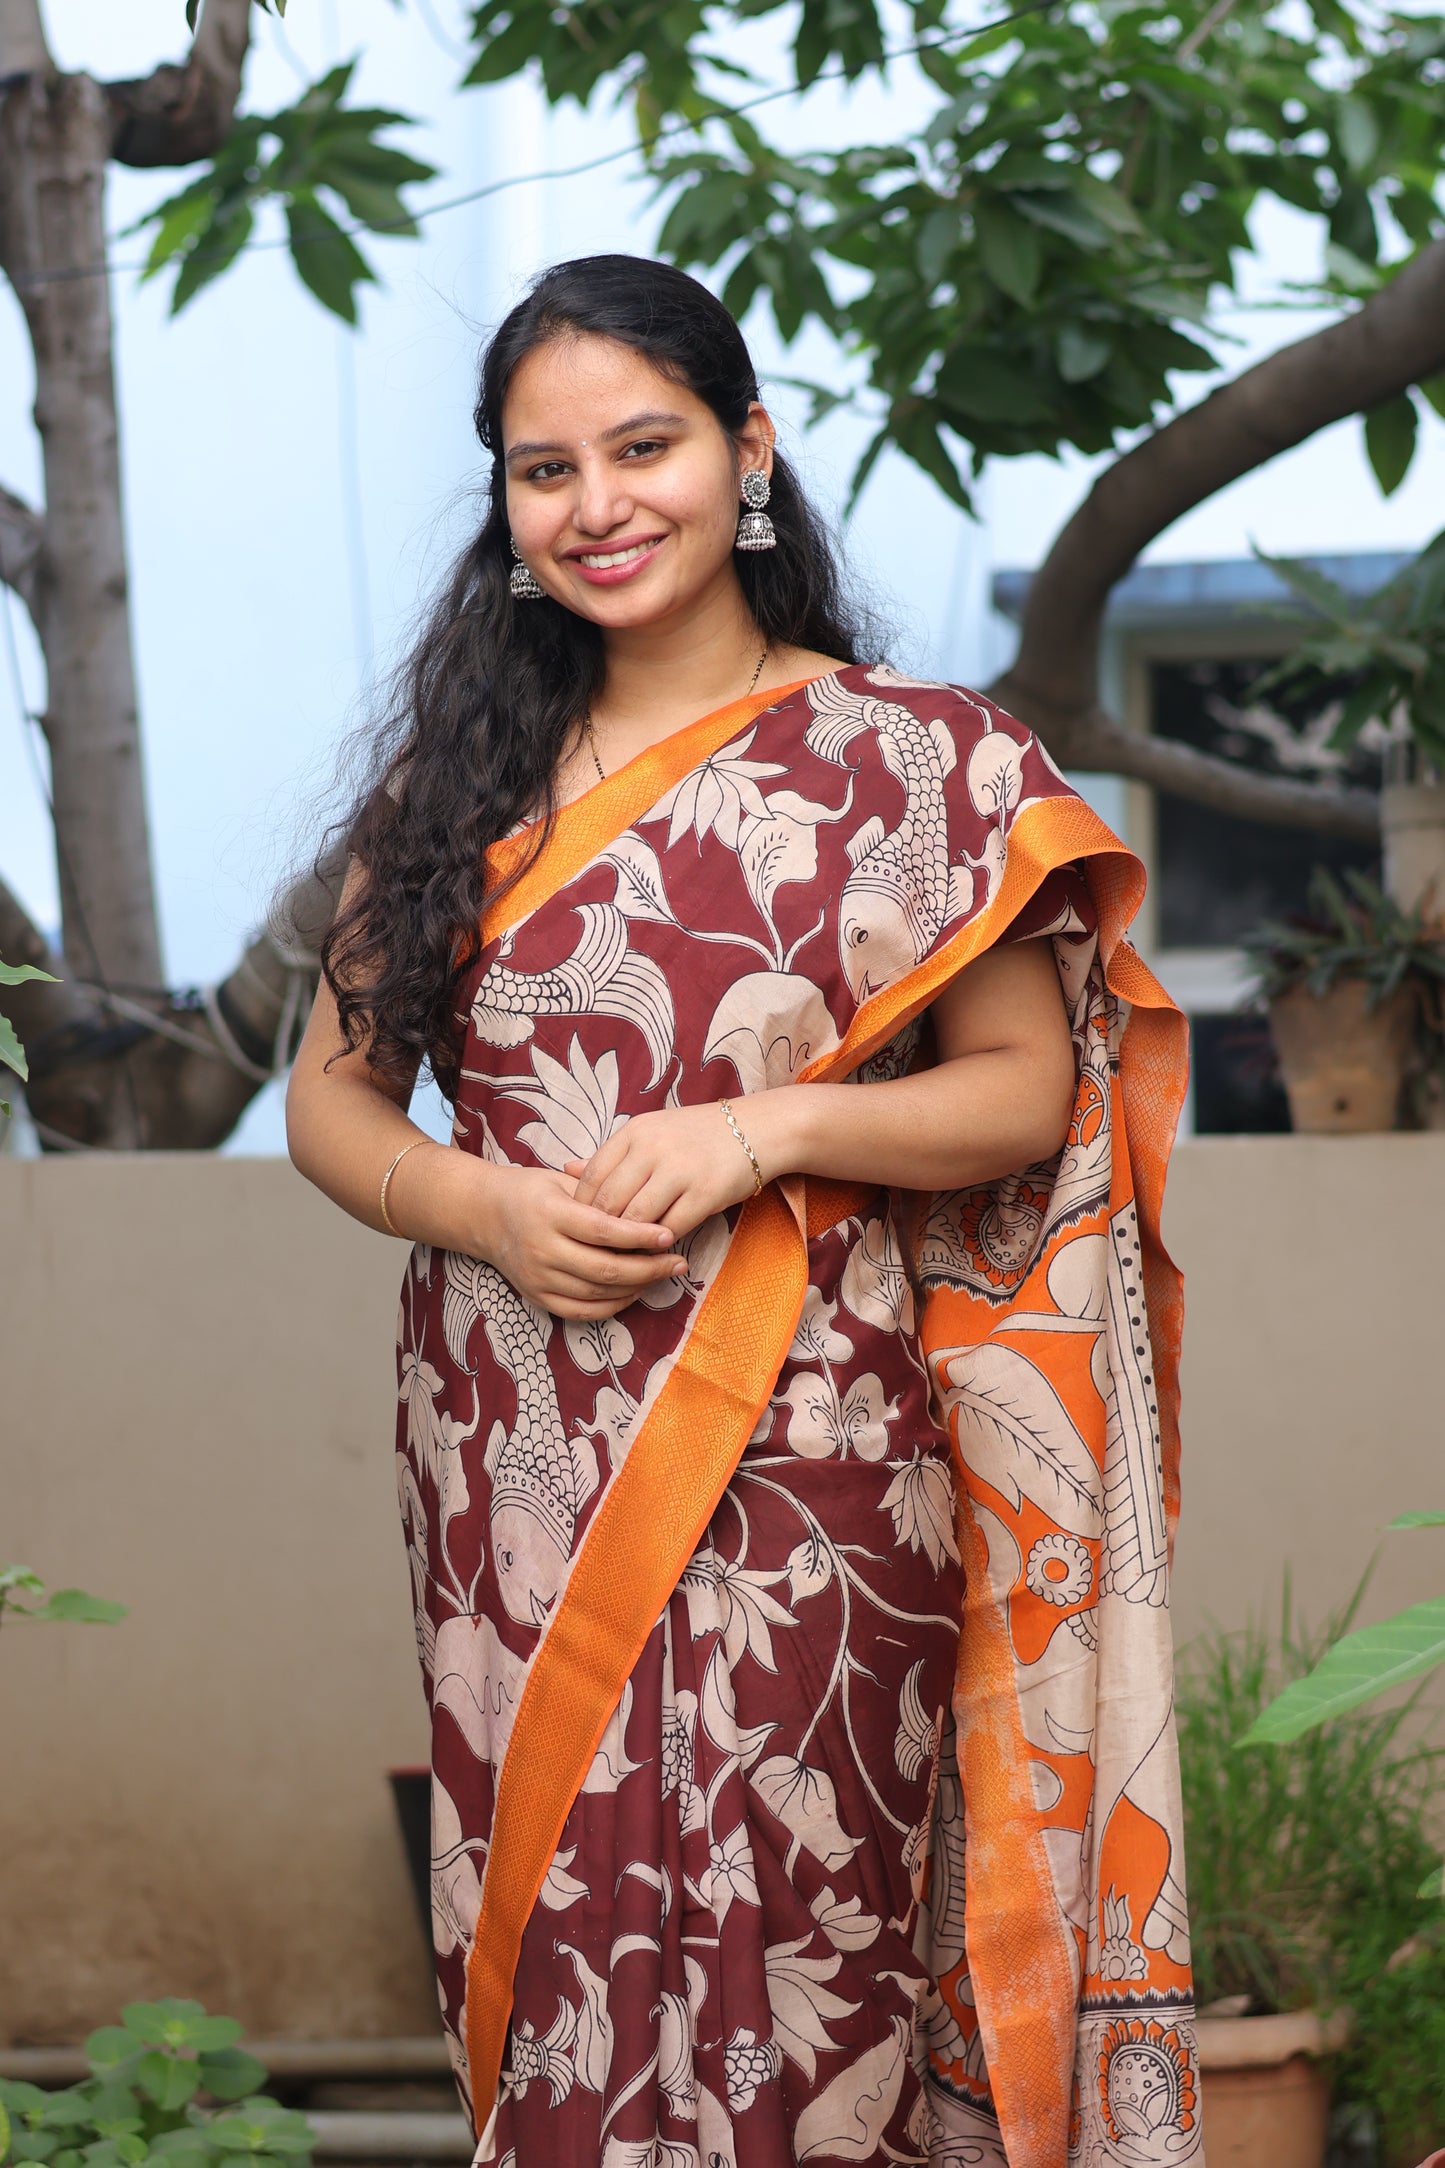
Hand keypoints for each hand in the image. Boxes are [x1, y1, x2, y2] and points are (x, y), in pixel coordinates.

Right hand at [472, 1162, 684, 1318]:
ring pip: (597, 1294)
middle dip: (648, 1269)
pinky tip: (634, 1292)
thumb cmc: (532, 1192)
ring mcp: (537, 1277)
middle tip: (677, 1263)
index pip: (603, 1231)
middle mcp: (541, 1248)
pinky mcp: (536, 1296)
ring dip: (636, 1288)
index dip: (639, 1236)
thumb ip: (601, 1195)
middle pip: (604, 1269)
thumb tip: (649, 1211)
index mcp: (549, 1213)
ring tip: (662, 1275)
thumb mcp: (562, 1181)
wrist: (484, 1215)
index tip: (668, 1234)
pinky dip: (613, 1306)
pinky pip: (581, 1312)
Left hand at [567, 1101, 763, 1237]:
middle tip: (600, 1249)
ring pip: (636, 1220)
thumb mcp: (650, 1133)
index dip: (583, 1208)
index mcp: (635, 1132)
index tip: (583, 1226)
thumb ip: (610, 1155)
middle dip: (601, 1231)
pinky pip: (669, 1228)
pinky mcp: (705, 1193)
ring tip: (626, 1253)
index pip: (592, 1176)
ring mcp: (679, 1170)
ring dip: (628, 1242)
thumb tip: (566, 1170)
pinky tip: (657, 1247)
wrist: (755, 1130)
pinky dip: (658, 1243)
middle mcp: (653, 1148)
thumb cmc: (696, 1135)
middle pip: (609, 1202)